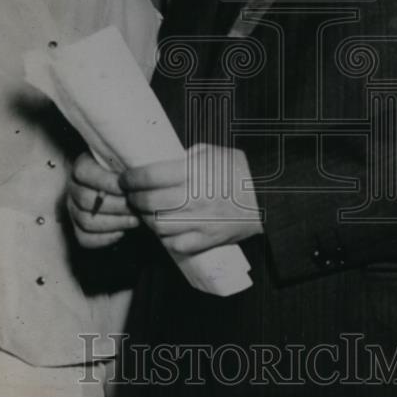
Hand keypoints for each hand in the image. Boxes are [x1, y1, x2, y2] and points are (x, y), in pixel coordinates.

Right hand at [68, 152, 140, 248]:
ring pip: (86, 221)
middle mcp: (73, 187)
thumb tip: (136, 176)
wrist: (132, 193)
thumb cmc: (131, 176)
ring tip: (135, 219)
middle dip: (116, 205)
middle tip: (137, 206)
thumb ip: (129, 168)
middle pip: (85, 199)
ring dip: (115, 222)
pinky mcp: (78, 229)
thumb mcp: (129, 165)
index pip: (83, 172)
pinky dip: (106, 238)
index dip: (106, 182)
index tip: (129, 187)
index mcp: (83, 165)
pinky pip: (86, 239)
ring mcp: (73, 209)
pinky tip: (123, 231)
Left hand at [120, 144, 262, 256]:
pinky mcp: (207, 239)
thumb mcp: (213, 153)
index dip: (131, 178)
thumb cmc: (241, 170)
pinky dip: (165, 238)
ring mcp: (200, 221)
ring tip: (146, 211)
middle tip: (131, 196)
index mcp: (194, 172)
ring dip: (147, 218)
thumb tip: (161, 161)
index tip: (125, 179)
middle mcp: (194, 197)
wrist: (271, 197)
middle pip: (148, 202)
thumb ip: (186, 158)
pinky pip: (175, 244)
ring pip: (158, 225)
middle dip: (133, 199)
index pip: (149, 176)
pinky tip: (166, 229)